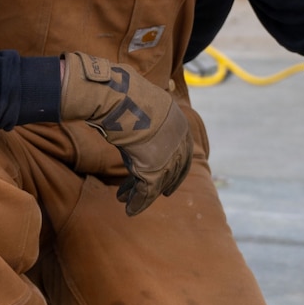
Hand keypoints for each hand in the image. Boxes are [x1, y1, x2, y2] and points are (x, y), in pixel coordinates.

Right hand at [60, 51, 192, 215]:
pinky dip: (138, 202)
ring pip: (157, 183)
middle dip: (164, 183)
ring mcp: (168, 156)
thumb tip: (132, 102)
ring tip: (126, 200)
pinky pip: (146, 191)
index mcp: (180, 123)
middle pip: (173, 169)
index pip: (184, 151)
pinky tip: (130, 209)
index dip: (177, 166)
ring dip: (142, 195)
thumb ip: (145, 112)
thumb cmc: (124, 95)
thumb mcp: (143, 102)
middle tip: (160, 194)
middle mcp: (178, 142)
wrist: (119, 97)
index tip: (171, 175)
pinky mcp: (154, 170)